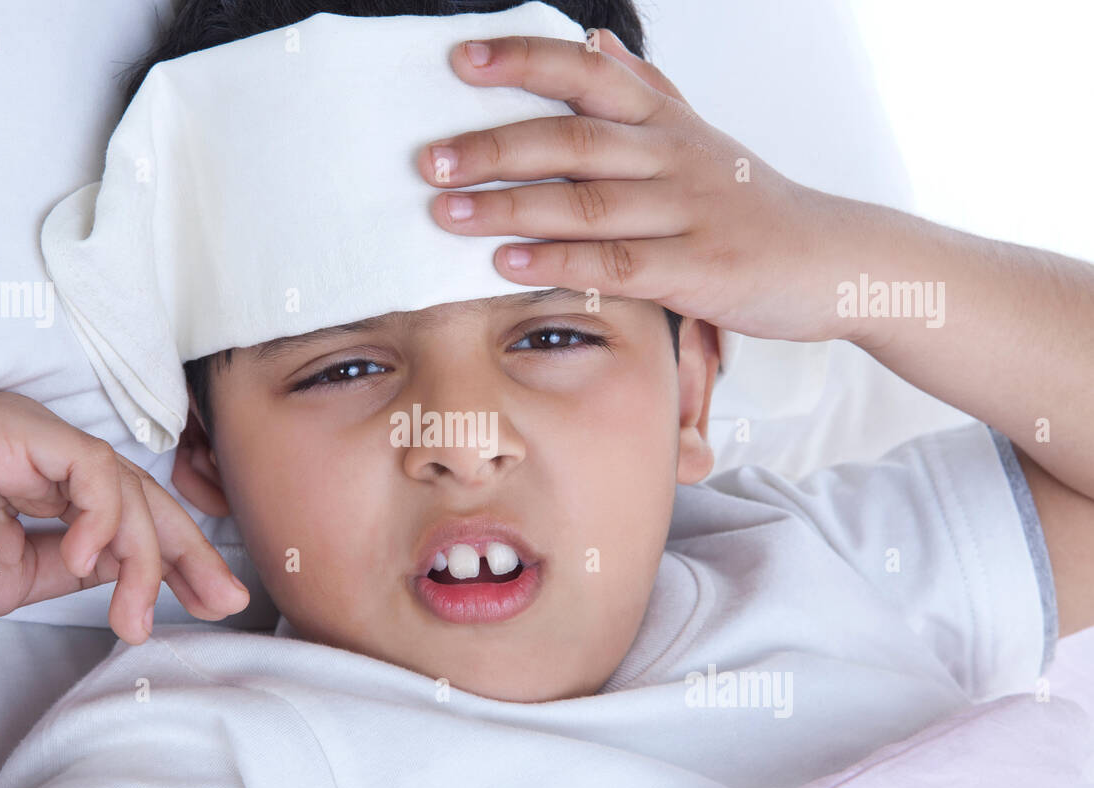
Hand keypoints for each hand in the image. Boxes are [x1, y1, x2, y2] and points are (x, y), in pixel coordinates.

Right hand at [0, 391, 248, 642]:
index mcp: (46, 478)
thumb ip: (82, 562)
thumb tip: (142, 569)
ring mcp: (31, 433)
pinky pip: (87, 467)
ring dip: (143, 555)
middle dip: (190, 551)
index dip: (178, 555)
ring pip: (123, 484)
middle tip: (223, 600)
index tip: (213, 600)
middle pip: (142, 492)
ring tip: (133, 613)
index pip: (131, 510)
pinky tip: (90, 558)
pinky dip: (102, 515)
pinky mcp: (14, 428)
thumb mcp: (22, 575)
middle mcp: (45, 449)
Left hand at [417, 31, 865, 344]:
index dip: (523, 62)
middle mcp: (675, 157)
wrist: (837, 260)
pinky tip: (507, 264)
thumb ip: (646, 89)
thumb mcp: (703, 136)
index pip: (588, 75)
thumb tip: (595, 36)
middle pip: (573, 141)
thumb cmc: (755, 204)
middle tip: (430, 161)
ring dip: (510, 207)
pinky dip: (558, 262)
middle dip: (494, 148)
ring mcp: (689, 212)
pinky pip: (618, 264)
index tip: (459, 61)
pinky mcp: (700, 270)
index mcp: (668, 122)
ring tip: (447, 213)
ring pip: (588, 203)